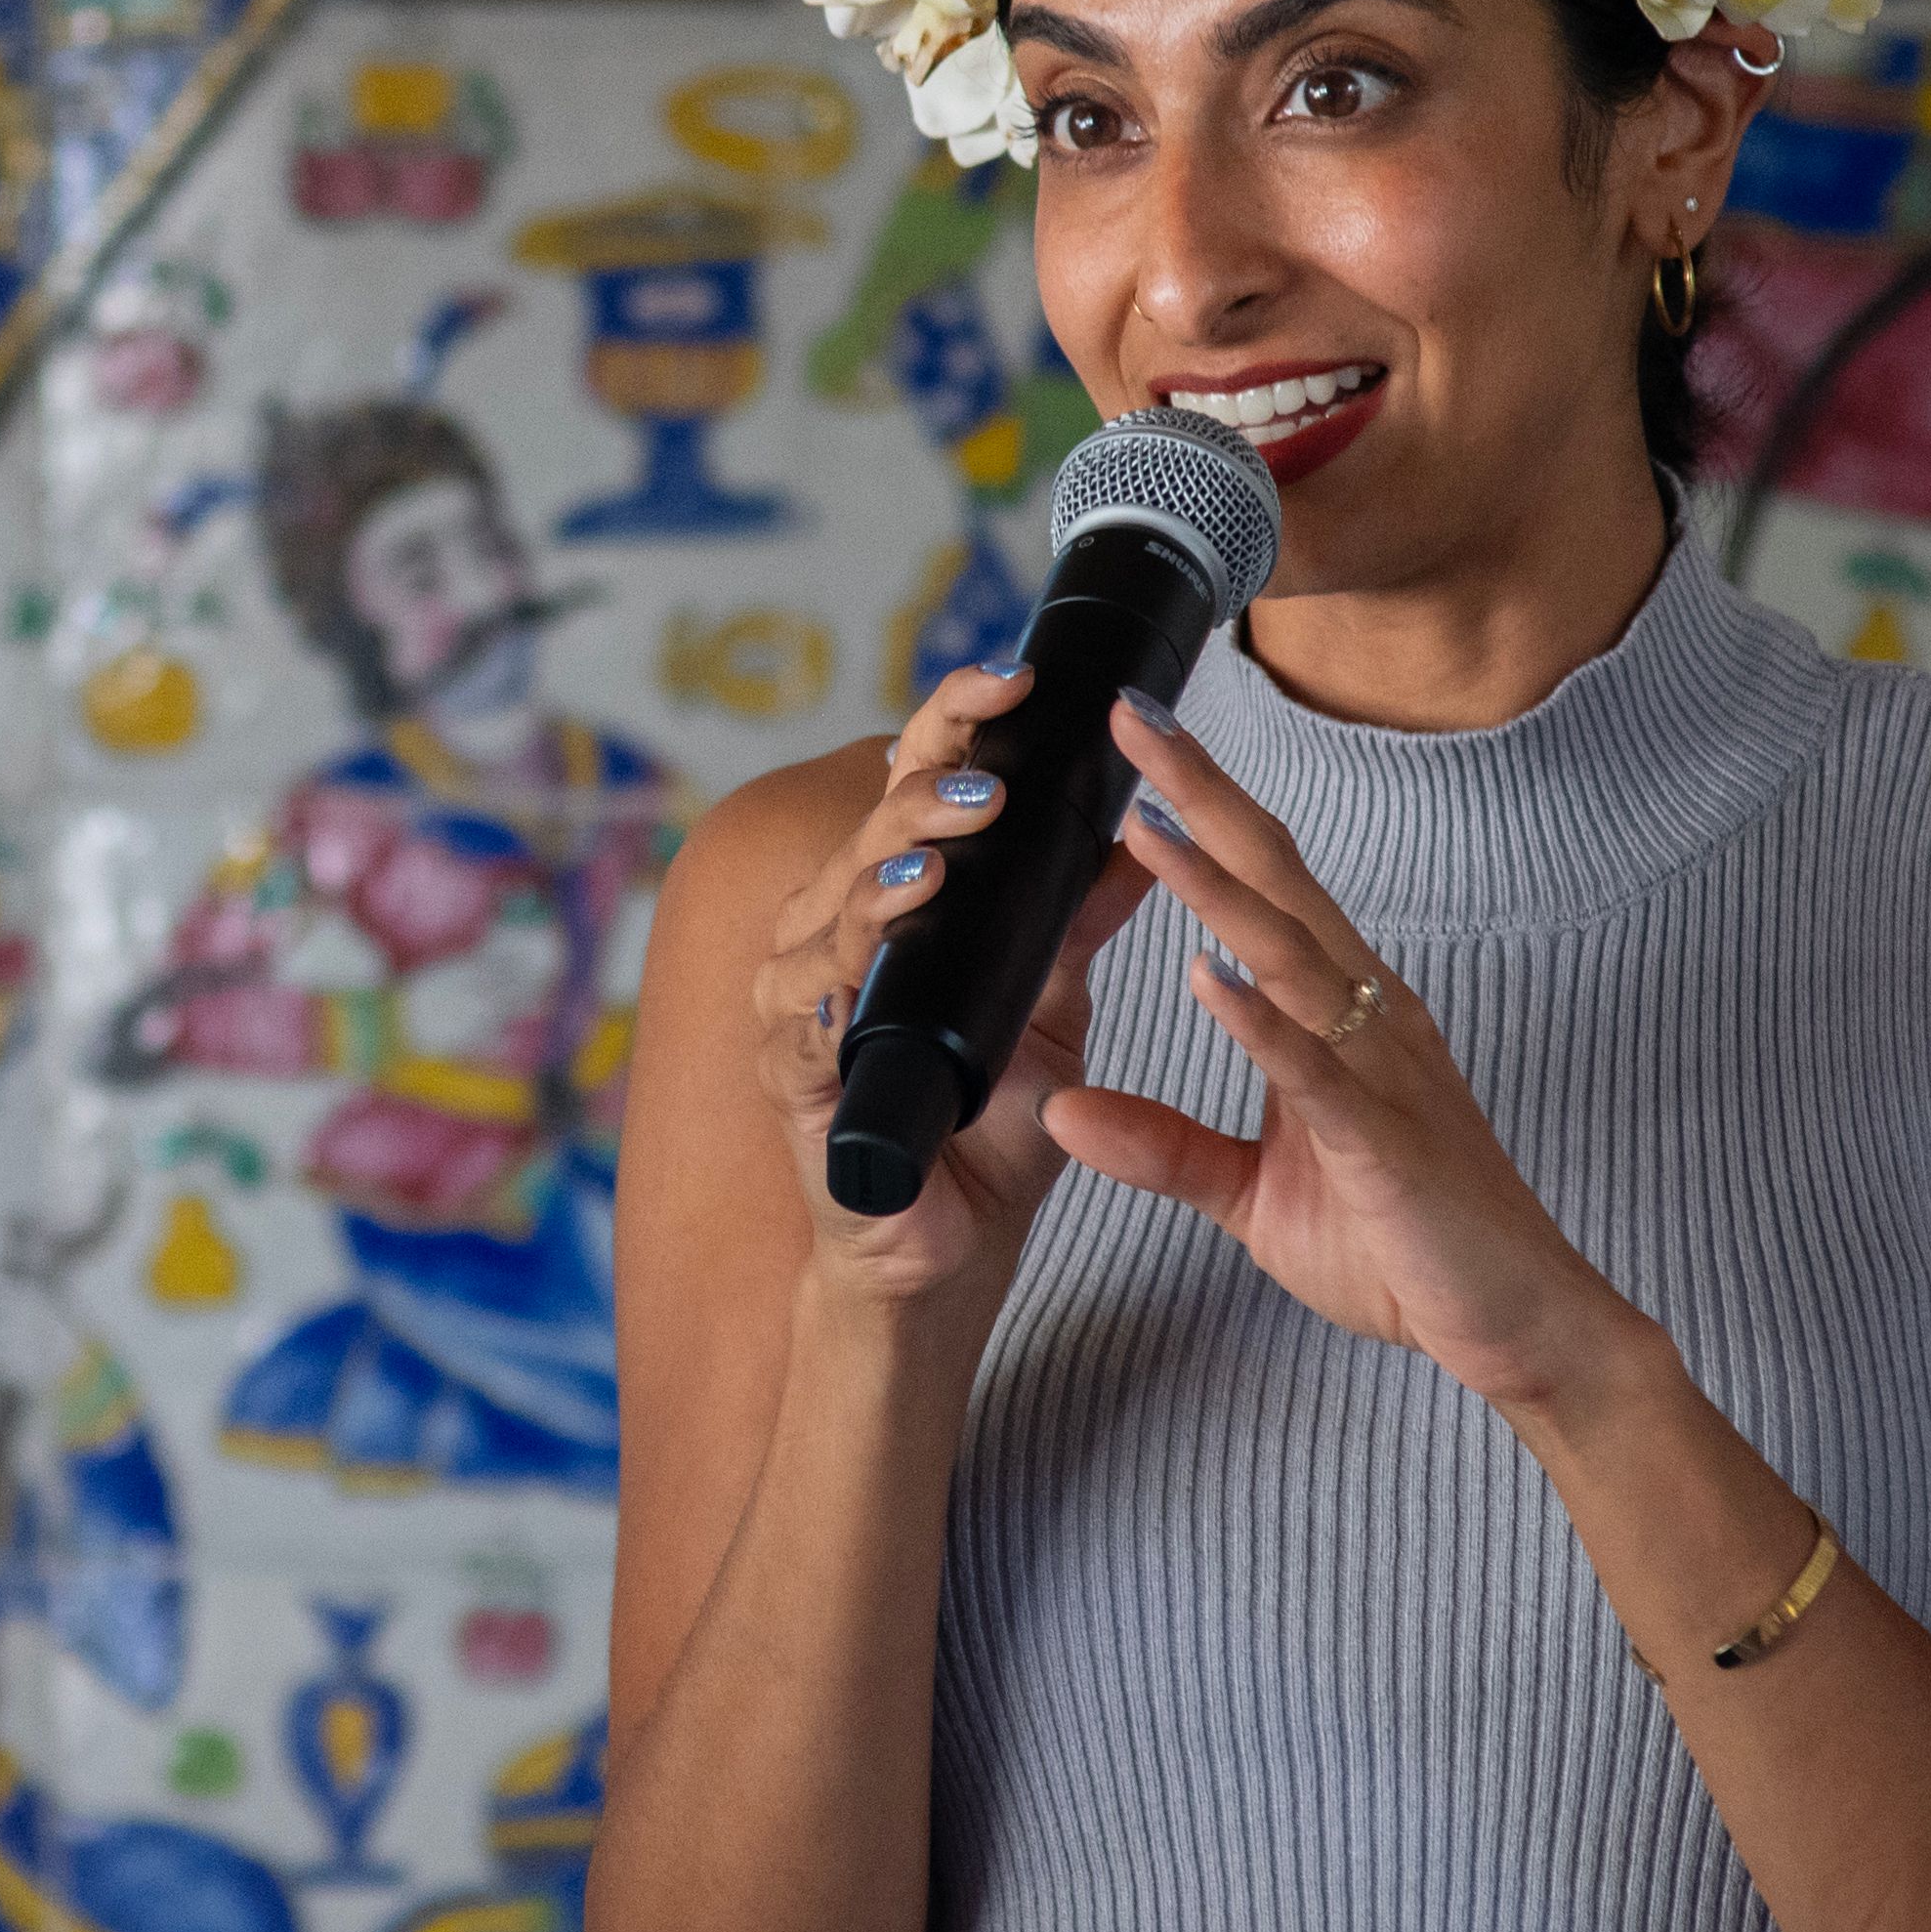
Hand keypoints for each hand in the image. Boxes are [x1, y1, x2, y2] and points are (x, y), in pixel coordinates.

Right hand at [750, 662, 1146, 1311]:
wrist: (948, 1253)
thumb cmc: (982, 1132)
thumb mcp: (1053, 1014)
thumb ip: (1077, 927)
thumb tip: (1138, 835)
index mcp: (891, 907)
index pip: (913, 787)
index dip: (954, 722)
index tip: (1018, 678)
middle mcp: (832, 942)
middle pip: (866, 835)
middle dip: (924, 792)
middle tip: (988, 773)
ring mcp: (802, 1010)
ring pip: (824, 916)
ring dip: (880, 881)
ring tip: (937, 859)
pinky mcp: (792, 1085)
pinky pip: (801, 1023)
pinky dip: (832, 987)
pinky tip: (862, 960)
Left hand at [1050, 698, 1648, 1414]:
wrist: (1516, 1324)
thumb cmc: (1403, 1246)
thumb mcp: (1252, 1193)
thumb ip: (1165, 1147)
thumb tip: (1064, 1112)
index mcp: (1340, 1014)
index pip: (1260, 890)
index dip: (1199, 815)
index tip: (1132, 747)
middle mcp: (1367, 1016)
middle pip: (1278, 882)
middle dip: (1204, 796)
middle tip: (1131, 716)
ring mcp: (1381, 1072)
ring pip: (1292, 955)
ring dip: (1217, 887)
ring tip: (1145, 822)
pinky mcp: (1385, 1142)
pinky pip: (1317, 1070)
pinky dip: (1261, 1022)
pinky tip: (1208, 976)